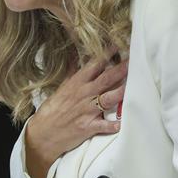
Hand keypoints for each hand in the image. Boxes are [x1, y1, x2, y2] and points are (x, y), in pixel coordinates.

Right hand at [25, 55, 127, 177]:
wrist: (42, 133)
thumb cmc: (52, 111)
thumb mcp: (61, 88)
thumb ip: (72, 73)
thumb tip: (75, 56)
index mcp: (77, 84)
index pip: (94, 65)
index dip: (106, 54)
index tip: (117, 44)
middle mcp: (84, 95)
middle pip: (105, 79)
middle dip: (120, 70)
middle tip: (133, 60)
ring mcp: (87, 111)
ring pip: (108, 99)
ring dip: (121, 92)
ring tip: (134, 86)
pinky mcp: (88, 127)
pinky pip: (104, 126)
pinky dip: (113, 125)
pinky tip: (122, 124)